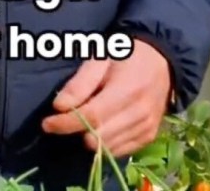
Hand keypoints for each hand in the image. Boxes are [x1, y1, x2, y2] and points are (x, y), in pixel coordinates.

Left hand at [42, 39, 171, 155]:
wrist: (163, 61)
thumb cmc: (127, 56)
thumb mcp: (101, 59)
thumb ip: (80, 83)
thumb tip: (59, 107)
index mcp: (127, 90)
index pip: (90, 117)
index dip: (65, 123)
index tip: (47, 123)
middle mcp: (140, 113)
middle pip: (97, 138)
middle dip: (77, 130)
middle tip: (72, 116)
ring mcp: (146, 127)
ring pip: (106, 148)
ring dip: (91, 138)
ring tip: (90, 119)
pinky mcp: (149, 136)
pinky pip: (119, 152)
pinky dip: (106, 144)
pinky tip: (104, 127)